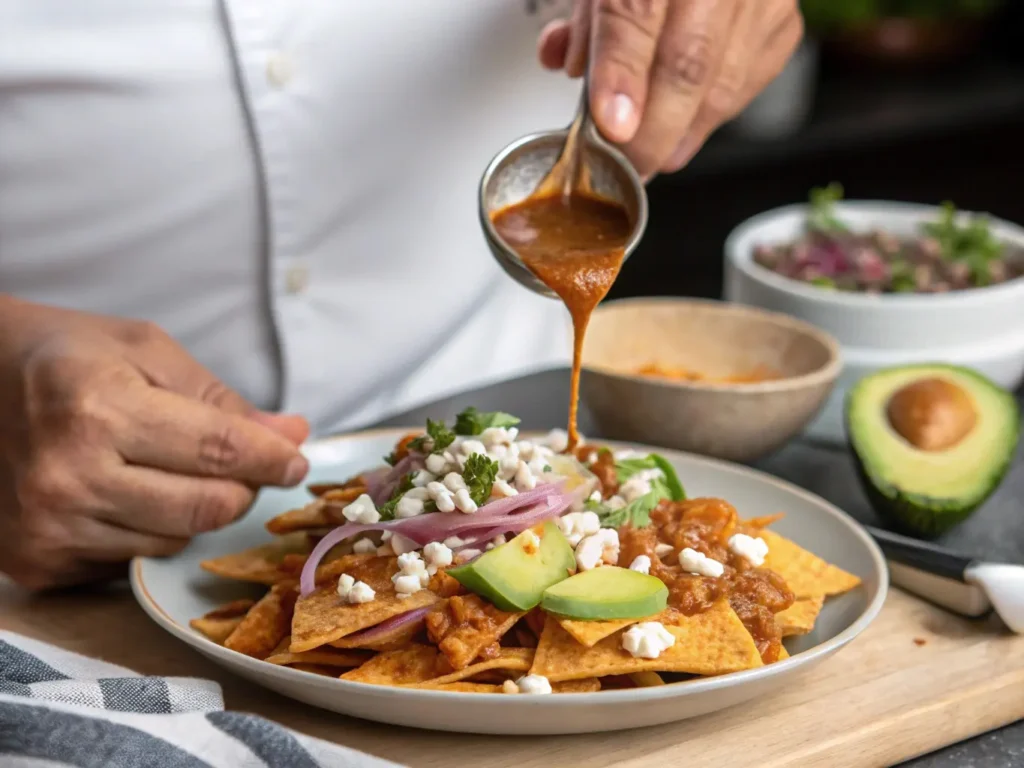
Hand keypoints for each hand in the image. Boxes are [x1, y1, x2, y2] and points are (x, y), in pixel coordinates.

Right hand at [0, 297, 309, 588]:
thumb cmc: (64, 356)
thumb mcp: (144, 350)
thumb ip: (220, 399)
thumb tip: (289, 435)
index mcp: (97, 408)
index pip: (217, 450)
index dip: (271, 458)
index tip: (297, 460)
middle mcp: (69, 475)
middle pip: (205, 508)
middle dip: (242, 487)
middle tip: (244, 465)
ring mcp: (49, 526)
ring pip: (176, 540)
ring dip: (194, 511)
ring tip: (167, 468)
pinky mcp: (37, 562)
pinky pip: (132, 561)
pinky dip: (148, 530)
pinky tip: (126, 493)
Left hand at [538, 0, 803, 178]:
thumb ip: (587, 18)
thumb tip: (566, 64)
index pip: (635, 13)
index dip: (620, 76)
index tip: (611, 126)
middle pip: (687, 61)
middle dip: (650, 131)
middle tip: (625, 166)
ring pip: (722, 82)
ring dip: (680, 134)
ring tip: (651, 158)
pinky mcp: (784, 19)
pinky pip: (751, 81)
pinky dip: (714, 113)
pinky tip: (688, 125)